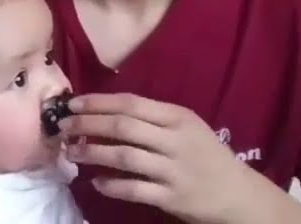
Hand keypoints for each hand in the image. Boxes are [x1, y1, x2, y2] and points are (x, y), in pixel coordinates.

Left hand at [59, 93, 300, 223]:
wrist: (238, 194)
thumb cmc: (205, 155)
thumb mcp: (185, 127)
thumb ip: (151, 118)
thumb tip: (102, 112)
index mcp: (178, 117)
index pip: (130, 103)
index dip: (98, 102)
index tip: (72, 103)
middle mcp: (175, 140)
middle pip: (123, 127)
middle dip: (88, 124)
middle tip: (63, 126)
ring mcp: (174, 170)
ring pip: (124, 156)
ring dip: (93, 153)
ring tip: (71, 152)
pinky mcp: (172, 197)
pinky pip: (134, 189)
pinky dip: (112, 185)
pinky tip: (96, 182)